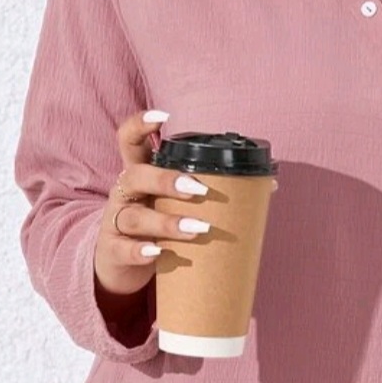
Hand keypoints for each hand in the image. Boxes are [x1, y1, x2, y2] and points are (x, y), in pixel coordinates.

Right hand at [93, 110, 212, 299]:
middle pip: (136, 175)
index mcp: (140, 175)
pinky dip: (139, 252)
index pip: (130, 141)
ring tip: (198, 229)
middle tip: (200, 189)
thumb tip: (269, 186)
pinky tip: (157, 253)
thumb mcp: (170, 205)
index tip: (163, 116)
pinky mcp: (112, 251)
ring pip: (135, 216)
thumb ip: (207, 193)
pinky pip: (123, 249)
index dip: (140, 125)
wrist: (117, 265)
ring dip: (167, 222)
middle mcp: (125, 193)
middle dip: (167, 179)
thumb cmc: (153, 227)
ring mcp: (115, 222)